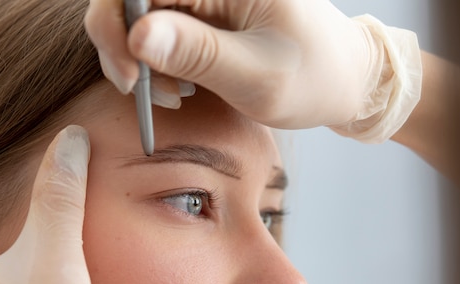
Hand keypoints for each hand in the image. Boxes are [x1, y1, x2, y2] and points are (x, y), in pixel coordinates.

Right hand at [86, 0, 377, 128]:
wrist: (340, 79)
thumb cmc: (311, 79)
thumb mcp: (256, 75)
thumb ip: (197, 53)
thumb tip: (136, 35)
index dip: (120, 22)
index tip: (132, 74)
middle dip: (123, 44)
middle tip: (138, 88)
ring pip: (136, 14)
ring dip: (138, 58)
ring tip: (173, 94)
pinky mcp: (200, 12)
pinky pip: (154, 29)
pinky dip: (153, 62)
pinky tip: (178, 86)